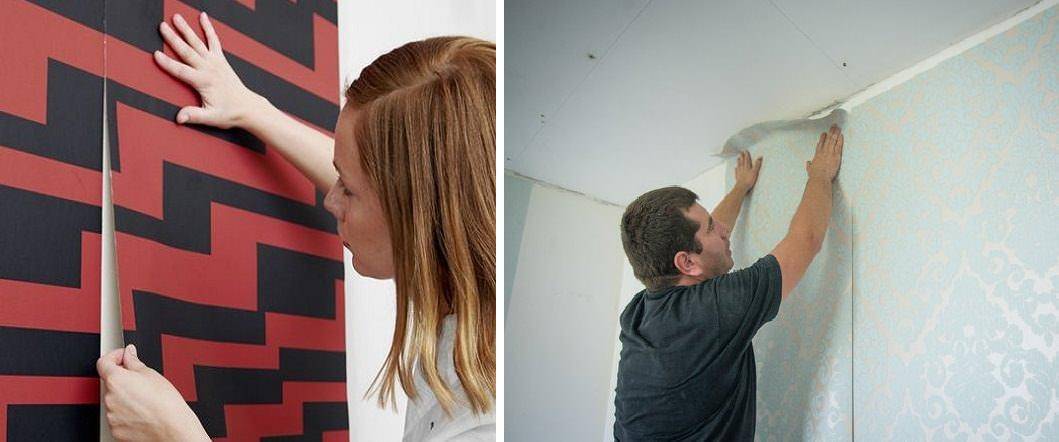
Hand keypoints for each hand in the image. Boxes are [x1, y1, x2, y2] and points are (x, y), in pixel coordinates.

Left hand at [97, 345, 208, 440]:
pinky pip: (118, 417)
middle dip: (124, 380)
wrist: (173, 428)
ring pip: (114, 401)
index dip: (114, 357)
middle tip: (142, 382)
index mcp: (116, 380)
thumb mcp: (152, 374)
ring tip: (145, 400)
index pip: (103, 363)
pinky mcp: (116, 429)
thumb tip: (128, 354)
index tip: (123, 357)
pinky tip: (143, 412)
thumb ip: (134, 362)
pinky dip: (127, 413)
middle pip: (111, 383)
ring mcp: (111, 415)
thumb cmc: (166, 403)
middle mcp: (109, 398)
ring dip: (125, 398)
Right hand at [154, 12, 264, 128]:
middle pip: (188, 51)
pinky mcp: (221, 59)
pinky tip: (203, 17)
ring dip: (186, 29)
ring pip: (198, 42)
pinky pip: (214, 40)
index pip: (181, 71)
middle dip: (173, 39)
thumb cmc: (229, 113)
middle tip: (162, 26)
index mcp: (204, 82)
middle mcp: (209, 69)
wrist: (248, 107)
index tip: (155, 54)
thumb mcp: (211, 118)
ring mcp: (216, 62)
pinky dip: (208, 28)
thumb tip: (179, 118)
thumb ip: (194, 116)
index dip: (168, 63)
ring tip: (176, 17)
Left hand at [734, 150, 762, 191]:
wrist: (742, 187)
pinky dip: (736, 169)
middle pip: (742, 161)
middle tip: (741, 152)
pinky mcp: (738, 177)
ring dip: (739, 161)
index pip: (747, 159)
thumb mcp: (755, 172)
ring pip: (739, 165)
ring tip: (738, 158)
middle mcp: (743, 169)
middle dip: (742, 156)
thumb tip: (759, 157)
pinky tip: (735, 168)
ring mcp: (739, 173)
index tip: (745, 151)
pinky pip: (736, 172)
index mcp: (747, 167)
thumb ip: (757, 164)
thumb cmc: (748, 180)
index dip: (746, 155)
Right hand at [806, 124, 842, 180]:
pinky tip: (841, 135)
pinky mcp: (836, 156)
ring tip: (837, 128)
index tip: (824, 133)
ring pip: (833, 140)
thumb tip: (808, 163)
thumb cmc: (815, 175)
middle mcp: (823, 152)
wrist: (820, 178)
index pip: (820, 144)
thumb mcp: (810, 169)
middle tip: (833, 126)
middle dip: (830, 132)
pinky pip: (838, 145)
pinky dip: (840, 140)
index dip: (822, 138)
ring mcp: (830, 153)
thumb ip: (809, 165)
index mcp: (817, 155)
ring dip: (835, 133)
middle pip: (827, 139)